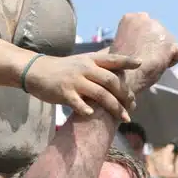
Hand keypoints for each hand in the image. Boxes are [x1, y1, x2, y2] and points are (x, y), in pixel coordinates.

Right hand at [25, 51, 140, 120]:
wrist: (37, 71)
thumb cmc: (64, 69)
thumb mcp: (82, 61)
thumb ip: (99, 66)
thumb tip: (120, 70)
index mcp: (91, 60)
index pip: (112, 59)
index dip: (127, 61)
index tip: (140, 63)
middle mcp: (85, 69)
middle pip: (111, 81)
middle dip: (125, 94)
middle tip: (133, 105)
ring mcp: (75, 81)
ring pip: (100, 94)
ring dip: (115, 107)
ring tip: (124, 118)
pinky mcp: (64, 93)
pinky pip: (78, 103)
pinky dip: (86, 109)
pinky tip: (92, 115)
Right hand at [108, 13, 177, 94]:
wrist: (123, 78)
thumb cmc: (118, 67)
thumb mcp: (119, 45)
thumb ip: (131, 38)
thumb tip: (136, 42)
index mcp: (130, 18)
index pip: (145, 28)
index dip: (142, 43)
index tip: (135, 53)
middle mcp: (146, 18)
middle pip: (157, 34)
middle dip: (154, 46)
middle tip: (145, 60)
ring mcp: (159, 29)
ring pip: (167, 43)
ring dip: (162, 54)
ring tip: (149, 64)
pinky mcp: (170, 43)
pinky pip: (175, 55)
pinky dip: (169, 63)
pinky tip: (157, 66)